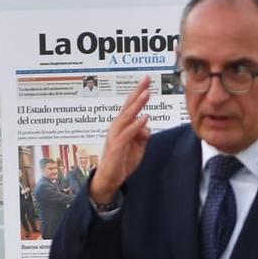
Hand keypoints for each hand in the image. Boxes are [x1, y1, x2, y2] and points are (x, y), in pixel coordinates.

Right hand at [88, 77, 153, 206]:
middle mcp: (117, 127)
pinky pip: (128, 133)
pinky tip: (144, 118)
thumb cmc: (122, 162)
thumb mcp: (136, 147)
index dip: (138, 92)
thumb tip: (147, 126)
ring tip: (146, 93)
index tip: (147, 80)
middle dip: (137, 91)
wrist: (109, 179)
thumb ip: (142, 135)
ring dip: (137, 104)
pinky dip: (136, 125)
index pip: (130, 106)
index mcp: (121, 125)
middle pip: (128, 106)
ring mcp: (115, 136)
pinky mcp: (116, 146)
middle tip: (146, 79)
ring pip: (127, 116)